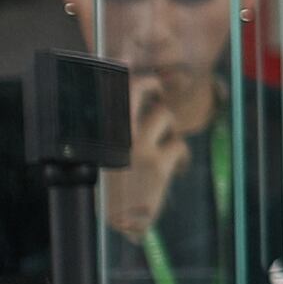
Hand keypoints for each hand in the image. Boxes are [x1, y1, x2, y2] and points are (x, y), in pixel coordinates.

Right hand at [103, 72, 195, 238]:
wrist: (116, 222)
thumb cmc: (107, 192)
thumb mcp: (101, 160)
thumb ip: (111, 137)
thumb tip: (118, 111)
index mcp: (102, 132)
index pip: (110, 91)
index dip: (120, 72)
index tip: (125, 62)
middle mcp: (119, 134)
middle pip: (136, 90)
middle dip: (149, 84)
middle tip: (156, 87)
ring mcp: (140, 146)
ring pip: (163, 116)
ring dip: (167, 128)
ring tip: (166, 144)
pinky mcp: (160, 163)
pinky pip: (179, 145)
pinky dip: (181, 155)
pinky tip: (177, 166)